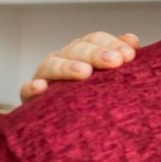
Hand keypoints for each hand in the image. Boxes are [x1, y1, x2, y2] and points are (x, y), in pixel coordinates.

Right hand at [20, 32, 139, 100]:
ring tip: (84, 72)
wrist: (62, 121)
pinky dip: (32, 88)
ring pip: (53, 65)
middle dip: (96, 53)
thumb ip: (118, 57)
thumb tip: (133, 41)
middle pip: (77, 49)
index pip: (95, 40)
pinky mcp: (30, 96)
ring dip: (68, 67)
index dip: (111, 43)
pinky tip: (41, 88)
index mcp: (82, 52)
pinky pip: (27, 90)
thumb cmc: (92, 95)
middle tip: (115, 61)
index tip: (130, 54)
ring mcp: (45, 76)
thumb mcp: (106, 76)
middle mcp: (63, 59)